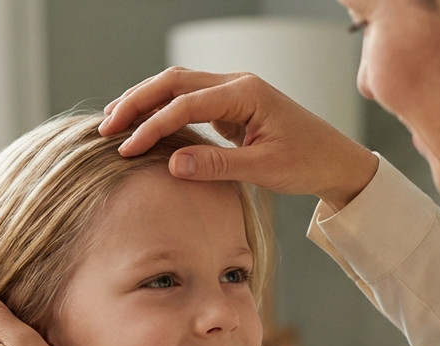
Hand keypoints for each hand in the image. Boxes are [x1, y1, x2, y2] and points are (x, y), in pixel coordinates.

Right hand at [100, 68, 378, 209]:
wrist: (334, 160)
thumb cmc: (306, 162)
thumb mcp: (262, 169)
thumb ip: (216, 165)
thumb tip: (171, 165)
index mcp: (245, 93)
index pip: (186, 104)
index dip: (152, 126)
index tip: (128, 149)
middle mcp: (236, 84)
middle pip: (174, 82)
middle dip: (137, 101)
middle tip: (106, 127)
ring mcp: (232, 92)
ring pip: (177, 86)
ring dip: (144, 101)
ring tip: (113, 121)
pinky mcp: (230, 106)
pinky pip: (187, 100)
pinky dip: (161, 109)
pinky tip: (141, 124)